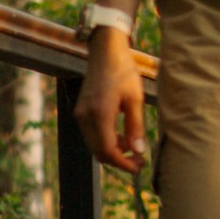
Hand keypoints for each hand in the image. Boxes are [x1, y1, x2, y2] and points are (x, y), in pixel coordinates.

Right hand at [78, 26, 147, 174]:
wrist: (105, 51)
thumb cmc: (123, 71)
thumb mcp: (135, 99)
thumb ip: (135, 126)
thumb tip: (138, 151)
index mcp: (100, 113)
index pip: (108, 150)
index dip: (123, 163)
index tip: (139, 167)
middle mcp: (86, 116)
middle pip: (99, 152)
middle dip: (119, 161)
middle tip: (139, 162)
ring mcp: (81, 114)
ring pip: (95, 145)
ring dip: (113, 151)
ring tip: (133, 147)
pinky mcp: (81, 111)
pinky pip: (92, 135)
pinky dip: (106, 141)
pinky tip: (121, 137)